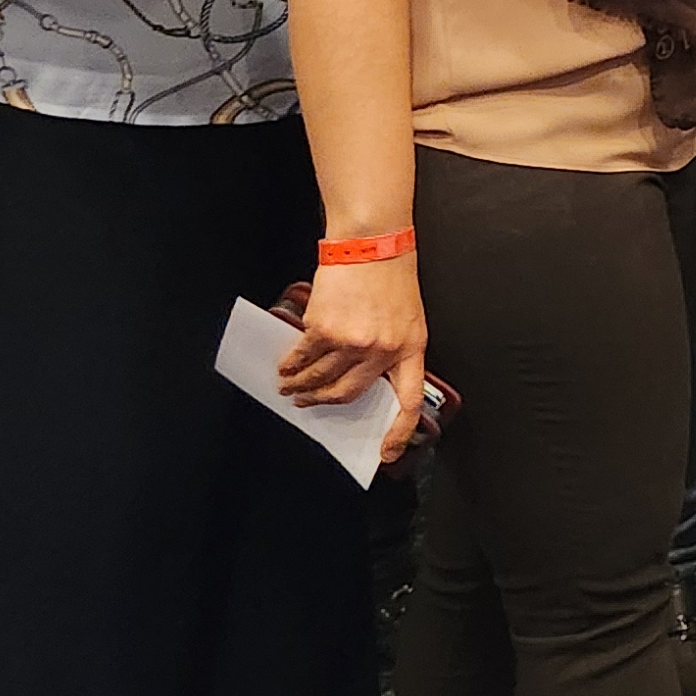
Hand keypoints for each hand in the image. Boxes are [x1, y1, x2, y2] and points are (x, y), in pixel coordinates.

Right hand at [280, 253, 426, 460]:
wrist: (372, 242)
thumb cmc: (391, 274)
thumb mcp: (407, 316)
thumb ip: (392, 347)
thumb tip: (364, 377)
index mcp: (411, 348)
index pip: (410, 400)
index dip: (399, 431)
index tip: (386, 453)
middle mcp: (383, 350)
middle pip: (349, 393)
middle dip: (322, 402)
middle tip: (306, 403)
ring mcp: (353, 342)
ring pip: (320, 378)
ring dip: (300, 386)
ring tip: (289, 385)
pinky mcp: (326, 329)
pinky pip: (303, 356)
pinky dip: (290, 364)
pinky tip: (284, 365)